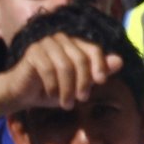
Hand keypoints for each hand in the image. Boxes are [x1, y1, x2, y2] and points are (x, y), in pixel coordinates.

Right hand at [5, 34, 122, 110]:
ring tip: (67, 104)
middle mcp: (63, 39)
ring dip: (68, 88)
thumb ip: (98, 72)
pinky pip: (48, 69)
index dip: (100, 65)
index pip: (94, 49)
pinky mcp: (33, 51)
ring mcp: (46, 43)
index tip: (101, 82)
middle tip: (82, 99)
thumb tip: (120, 61)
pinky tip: (53, 95)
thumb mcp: (80, 83)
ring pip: (65, 65)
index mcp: (76, 44)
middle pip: (81, 59)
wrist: (24, 93)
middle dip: (84, 82)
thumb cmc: (55, 88)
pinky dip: (53, 85)